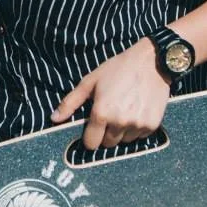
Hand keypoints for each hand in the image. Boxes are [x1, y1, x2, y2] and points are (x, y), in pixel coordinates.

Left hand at [50, 38, 170, 149]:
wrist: (150, 62)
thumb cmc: (117, 69)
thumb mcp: (90, 82)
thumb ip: (70, 102)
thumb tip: (54, 118)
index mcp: (101, 113)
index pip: (91, 143)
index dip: (90, 137)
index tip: (92, 128)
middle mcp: (119, 122)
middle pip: (107, 144)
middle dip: (105, 133)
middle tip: (109, 115)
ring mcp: (137, 125)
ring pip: (124, 141)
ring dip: (122, 132)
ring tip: (124, 111)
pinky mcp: (152, 125)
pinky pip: (140, 136)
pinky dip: (136, 129)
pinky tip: (136, 111)